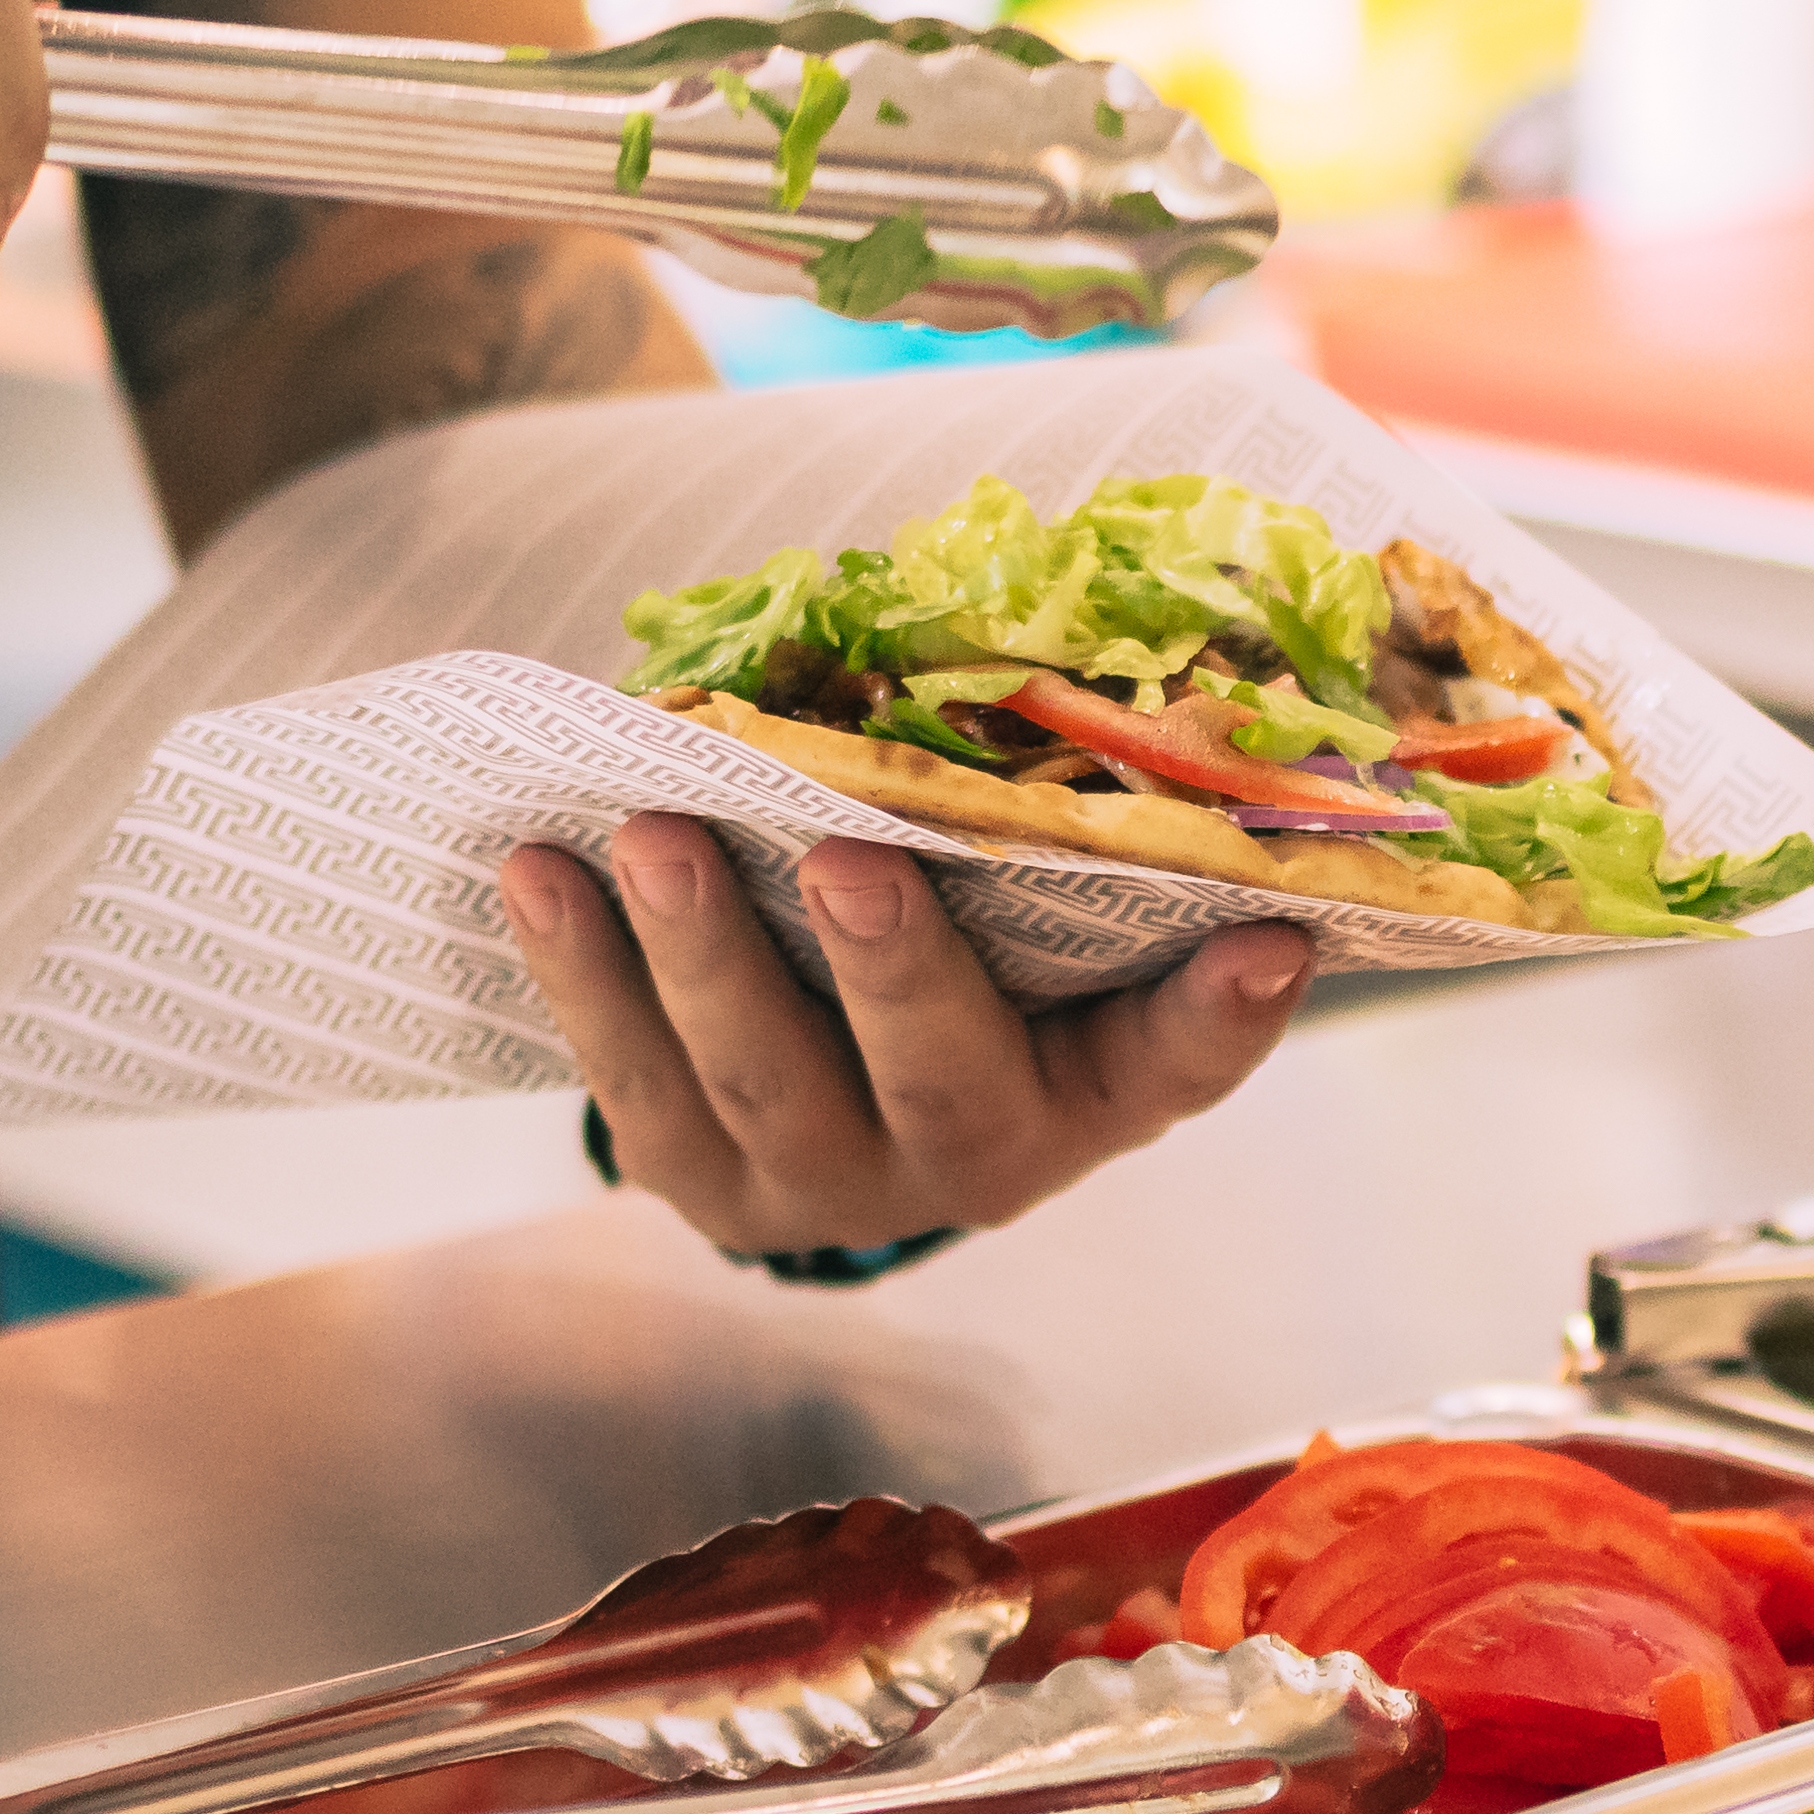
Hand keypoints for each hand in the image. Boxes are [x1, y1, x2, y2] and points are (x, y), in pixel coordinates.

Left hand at [504, 819, 1308, 1260]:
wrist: (828, 1106)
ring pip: (762, 1081)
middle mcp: (976, 1155)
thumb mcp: (1030, 918)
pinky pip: (630, 1084)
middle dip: (896, 970)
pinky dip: (579, 974)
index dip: (1226, 1016)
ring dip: (701, 954)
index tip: (1276, 941)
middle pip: (944, 1078)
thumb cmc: (965, 960)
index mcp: (1092, 1089)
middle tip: (849, 861)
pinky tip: (537, 872)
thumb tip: (1039, 632)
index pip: (1178, 1060)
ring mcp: (827, 1181)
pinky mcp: (698, 1179)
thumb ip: (1046, 829)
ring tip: (650, 834)